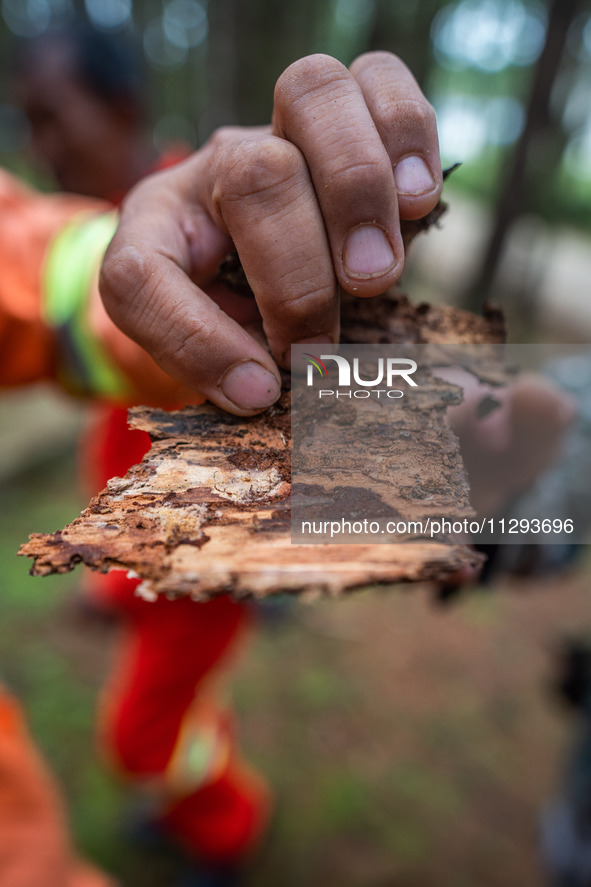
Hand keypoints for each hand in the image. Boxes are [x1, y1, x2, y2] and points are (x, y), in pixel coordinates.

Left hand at [100, 52, 441, 413]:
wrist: (244, 244)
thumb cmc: (214, 292)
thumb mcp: (181, 334)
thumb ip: (199, 357)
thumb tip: (261, 391)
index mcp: (161, 222)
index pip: (146, 274)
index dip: (196, 341)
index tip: (257, 391)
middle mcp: (225, 162)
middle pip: (257, 175)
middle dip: (299, 276)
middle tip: (319, 345)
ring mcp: (288, 130)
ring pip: (313, 95)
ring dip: (358, 192)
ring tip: (377, 273)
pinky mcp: (353, 118)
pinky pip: (380, 80)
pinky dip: (409, 135)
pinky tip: (418, 201)